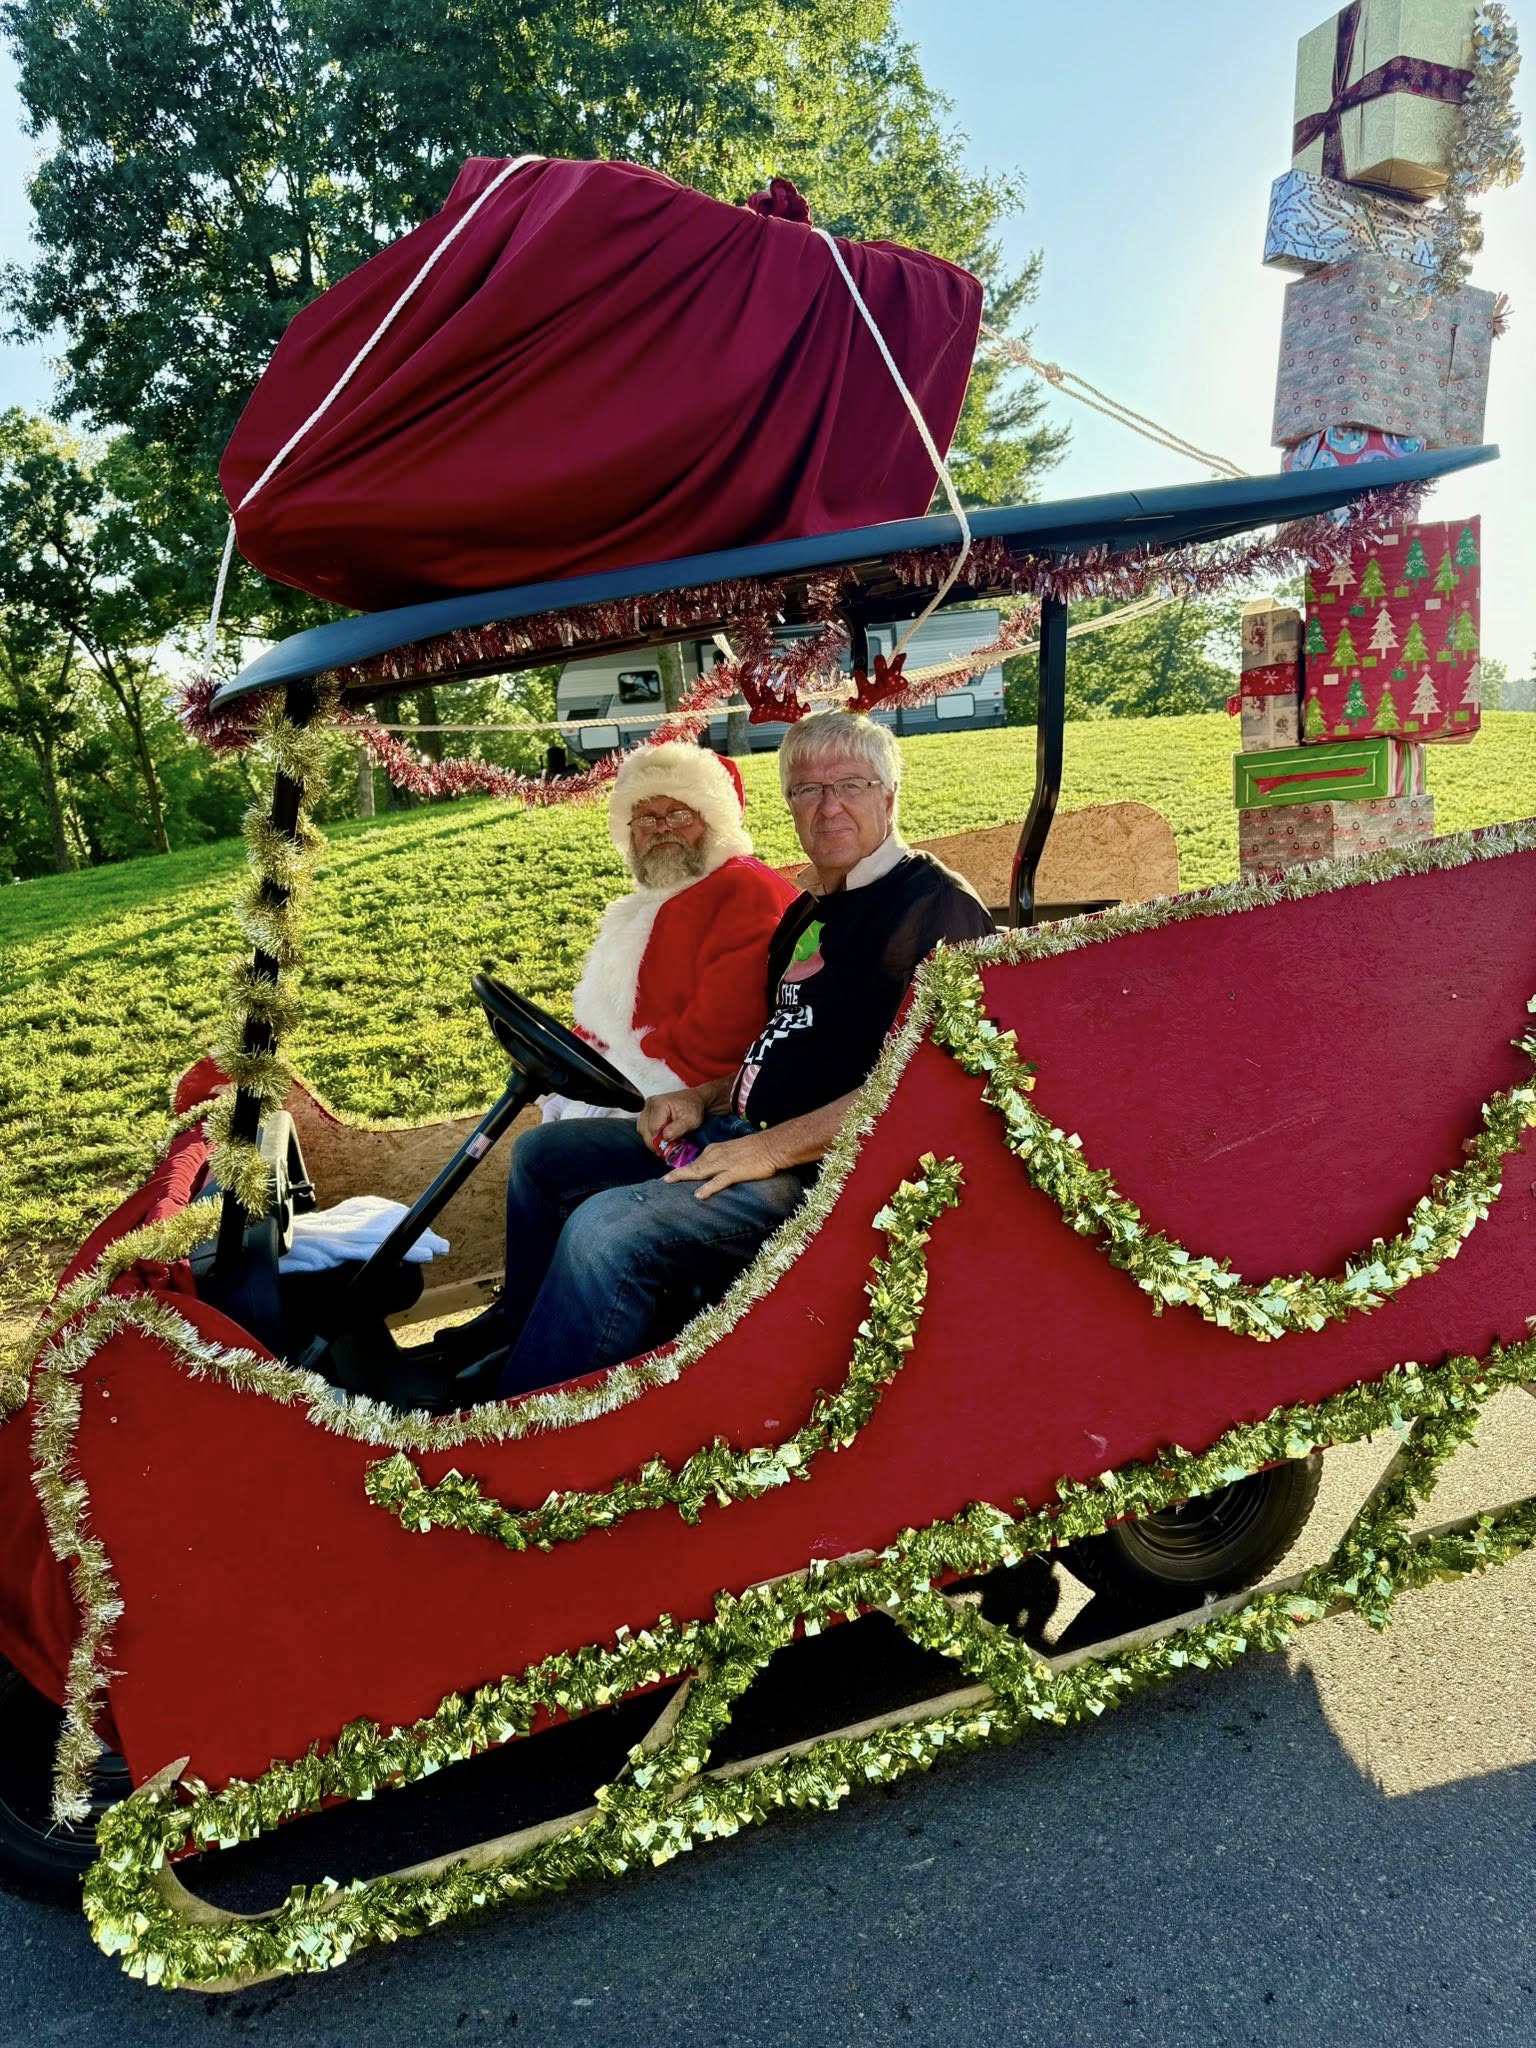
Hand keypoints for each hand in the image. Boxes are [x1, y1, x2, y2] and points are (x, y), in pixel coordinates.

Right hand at [637, 1086, 705, 1154]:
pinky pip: (643, 1127)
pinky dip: (650, 1134)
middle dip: (654, 1142)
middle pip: (644, 1130)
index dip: (659, 1142)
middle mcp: (650, 1104)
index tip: (667, 1150)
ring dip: (651, 1139)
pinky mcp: (647, 1111)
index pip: (653, 1129)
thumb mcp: (691, 1120)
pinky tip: (660, 1136)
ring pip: (642, 1130)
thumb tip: (665, 1137)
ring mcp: (647, 1107)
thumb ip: (678, 1129)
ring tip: (663, 1143)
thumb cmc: (693, 1108)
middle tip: (665, 1150)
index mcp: (659, 1104)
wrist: (694, 1100)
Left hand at [664, 1131, 781, 1199]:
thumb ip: (721, 1159)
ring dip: (684, 1176)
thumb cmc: (756, 1149)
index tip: (670, 1177)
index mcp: (715, 1150)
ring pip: (700, 1170)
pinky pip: (719, 1181)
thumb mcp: (733, 1151)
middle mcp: (716, 1155)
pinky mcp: (735, 1171)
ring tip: (669, 1183)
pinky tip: (699, 1195)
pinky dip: (708, 1188)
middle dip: (677, 1173)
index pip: (695, 1161)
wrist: (772, 1146)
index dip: (682, 1169)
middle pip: (693, 1166)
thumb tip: (712, 1170)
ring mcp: (725, 1163)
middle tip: (662, 1181)